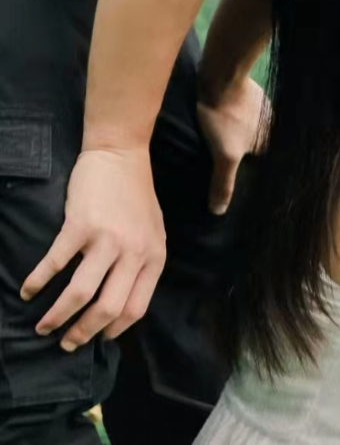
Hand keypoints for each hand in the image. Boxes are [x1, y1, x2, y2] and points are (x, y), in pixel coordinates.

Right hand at [21, 148, 165, 350]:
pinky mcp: (80, 225)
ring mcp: (107, 238)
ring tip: (43, 327)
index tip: (98, 339)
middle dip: (82, 333)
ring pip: (80, 294)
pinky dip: (37, 282)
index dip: (114, 329)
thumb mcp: (152, 231)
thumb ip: (140, 263)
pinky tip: (28, 291)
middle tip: (65, 343)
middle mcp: (134, 251)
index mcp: (154, 255)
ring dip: (57, 316)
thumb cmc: (135, 194)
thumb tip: (119, 303)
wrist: (120, 153)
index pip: (136, 308)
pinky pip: (55, 264)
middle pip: (107, 308)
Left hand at [196, 74, 268, 213]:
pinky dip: (235, 119)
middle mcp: (273, 123)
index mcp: (271, 140)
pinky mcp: (249, 92)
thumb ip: (223, 184)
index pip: (266, 163)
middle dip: (247, 153)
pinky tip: (222, 122)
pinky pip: (244, 112)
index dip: (254, 171)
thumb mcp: (224, 156)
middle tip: (229, 161)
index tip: (242, 178)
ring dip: (241, 134)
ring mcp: (262, 105)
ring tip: (223, 143)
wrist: (220, 75)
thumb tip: (219, 212)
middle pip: (258, 144)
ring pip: (251, 127)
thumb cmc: (226, 118)